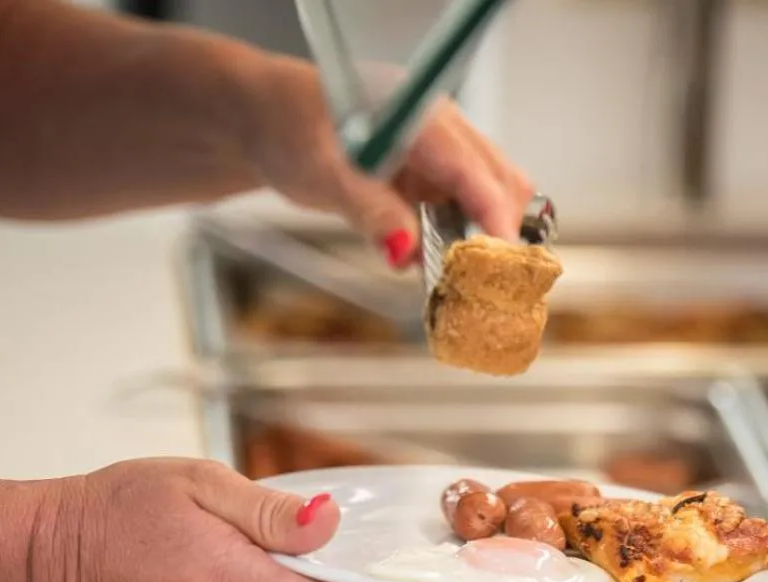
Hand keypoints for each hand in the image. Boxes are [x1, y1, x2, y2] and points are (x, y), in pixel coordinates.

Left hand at [237, 55, 534, 263]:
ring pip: (486, 197)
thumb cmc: (287, 129)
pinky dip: (457, 238)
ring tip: (454, 275)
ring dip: (477, 238)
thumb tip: (405, 251)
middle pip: (498, 180)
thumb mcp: (323, 176)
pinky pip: (461, 207)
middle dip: (496, 231)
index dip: (493, 215)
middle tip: (479, 279)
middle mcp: (438, 128)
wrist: (266, 121)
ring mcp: (438, 151)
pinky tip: (433, 259)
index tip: (501, 258)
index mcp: (416, 115)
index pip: (473, 168)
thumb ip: (369, 213)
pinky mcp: (430, 173)